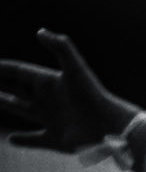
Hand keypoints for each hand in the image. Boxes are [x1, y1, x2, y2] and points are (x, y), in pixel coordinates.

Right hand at [0, 30, 135, 155]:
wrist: (109, 126)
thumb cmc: (92, 96)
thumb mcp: (76, 68)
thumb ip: (61, 47)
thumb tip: (40, 31)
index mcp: (49, 82)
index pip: (19, 72)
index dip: (3, 69)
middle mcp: (48, 100)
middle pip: (18, 89)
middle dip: (1, 85)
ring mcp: (51, 120)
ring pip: (23, 111)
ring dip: (8, 105)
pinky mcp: (56, 140)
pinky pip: (36, 140)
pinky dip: (24, 140)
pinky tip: (11, 140)